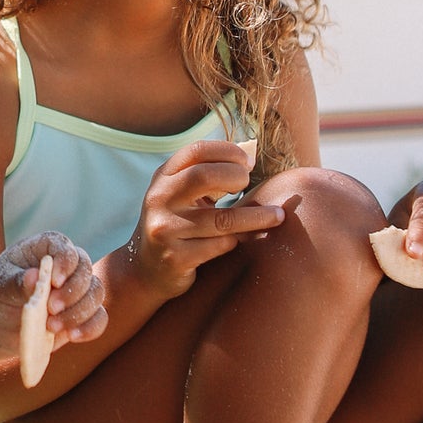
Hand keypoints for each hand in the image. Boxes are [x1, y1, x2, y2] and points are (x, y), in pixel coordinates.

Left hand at [0, 231, 106, 353]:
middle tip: (50, 309)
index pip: (65, 249)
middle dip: (72, 292)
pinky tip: (72, 336)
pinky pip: (99, 318)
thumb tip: (34, 276)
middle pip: (86, 271)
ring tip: (52, 327)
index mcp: (46, 249)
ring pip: (96, 294)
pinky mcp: (82, 315)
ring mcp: (77, 291)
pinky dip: (90, 328)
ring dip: (79, 312)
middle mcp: (67, 266)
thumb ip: (16, 282)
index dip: (65, 263)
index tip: (55, 282)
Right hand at [129, 138, 284, 299]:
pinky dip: (236, 241)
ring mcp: (165, 229)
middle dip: (236, 177)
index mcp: (162, 178)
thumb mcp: (180, 195)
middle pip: (204, 177)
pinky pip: (219, 246)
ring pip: (221, 219)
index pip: (196, 151)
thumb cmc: (175, 224)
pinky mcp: (175, 258)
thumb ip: (206, 176)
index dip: (228, 152)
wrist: (144, 271)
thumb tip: (249, 156)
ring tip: (278, 216)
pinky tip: (241, 240)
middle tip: (250, 186)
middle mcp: (159, 200)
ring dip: (257, 217)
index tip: (248, 162)